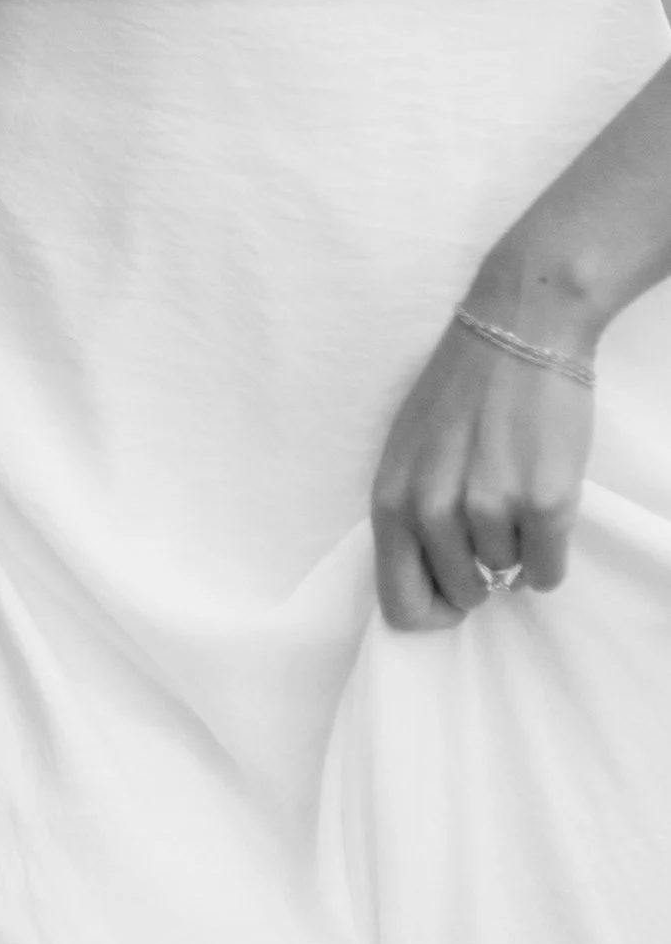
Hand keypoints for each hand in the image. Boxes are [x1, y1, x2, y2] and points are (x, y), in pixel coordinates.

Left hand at [370, 308, 594, 630]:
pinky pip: (548, 572)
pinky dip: (550, 554)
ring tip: (513, 489)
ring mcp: (488, 510)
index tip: (453, 590)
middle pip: (460, 596)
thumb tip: (430, 579)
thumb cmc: (461, 392)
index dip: (431, 610)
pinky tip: (543, 508)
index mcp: (392, 500)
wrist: (519, 333)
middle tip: (490, 528)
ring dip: (515, 547)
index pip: (400, 604)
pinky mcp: (543, 505)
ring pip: (507, 576)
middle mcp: (432, 512)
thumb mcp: (409, 452)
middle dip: (479, 576)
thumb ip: (411, 515)